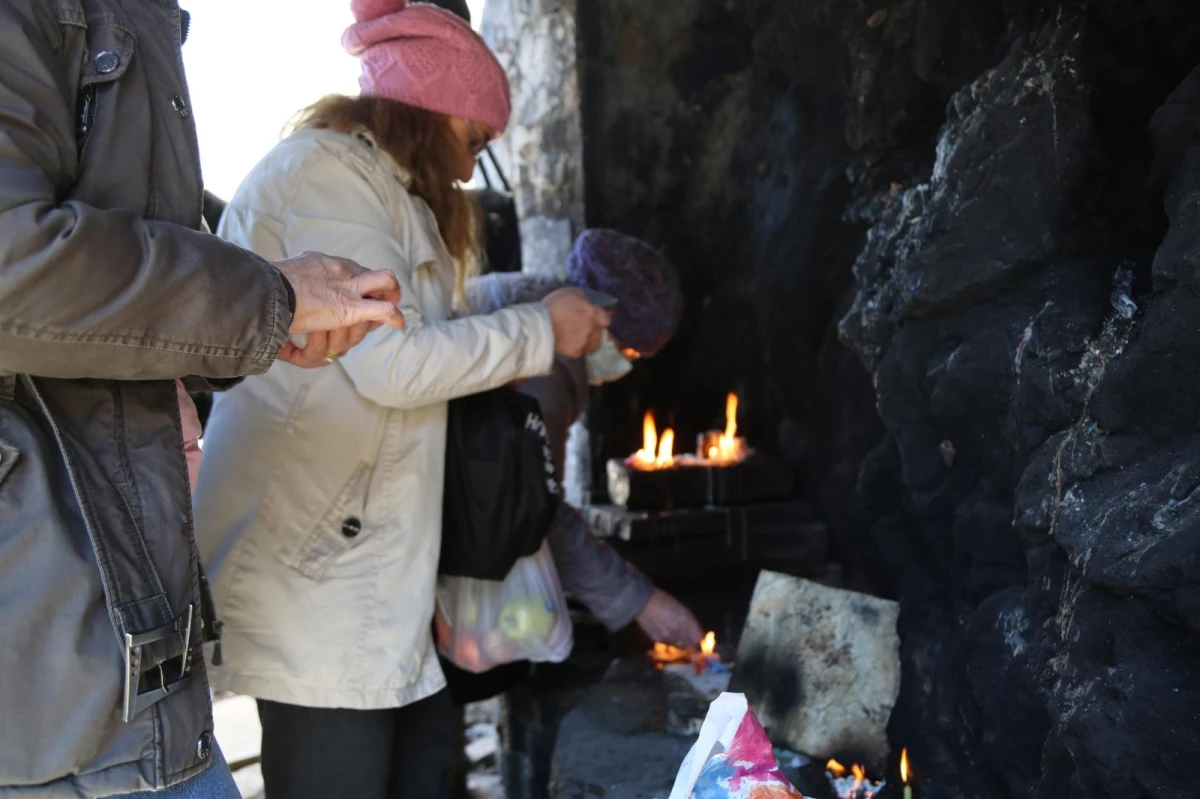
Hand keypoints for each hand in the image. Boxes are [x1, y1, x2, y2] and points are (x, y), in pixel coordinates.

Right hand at [274, 252, 404, 333]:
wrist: (267, 293)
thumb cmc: (269, 287)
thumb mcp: (288, 271)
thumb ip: (298, 275)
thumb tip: (289, 279)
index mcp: (327, 262)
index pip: (355, 269)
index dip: (362, 283)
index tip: (360, 295)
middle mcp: (343, 270)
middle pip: (373, 274)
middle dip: (383, 287)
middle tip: (382, 300)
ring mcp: (349, 288)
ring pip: (387, 283)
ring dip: (394, 295)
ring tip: (395, 310)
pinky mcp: (351, 308)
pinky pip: (385, 310)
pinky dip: (395, 318)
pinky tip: (398, 325)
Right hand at [543, 288, 610, 357]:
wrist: (539, 324)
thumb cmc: (554, 305)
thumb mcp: (570, 292)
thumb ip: (584, 298)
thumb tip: (588, 302)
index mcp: (593, 313)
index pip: (606, 319)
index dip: (602, 318)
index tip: (597, 318)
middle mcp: (592, 329)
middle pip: (601, 332)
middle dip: (596, 330)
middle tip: (586, 327)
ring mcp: (584, 342)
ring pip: (594, 344)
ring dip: (590, 340)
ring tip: (581, 337)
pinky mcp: (575, 352)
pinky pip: (581, 350)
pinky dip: (578, 347)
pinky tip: (571, 343)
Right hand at [635, 588, 702, 647]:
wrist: (643, 602)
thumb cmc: (663, 600)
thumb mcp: (681, 608)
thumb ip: (690, 621)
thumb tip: (696, 633)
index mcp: (686, 620)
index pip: (698, 638)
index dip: (698, 638)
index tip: (696, 636)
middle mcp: (678, 630)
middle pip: (689, 644)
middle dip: (690, 641)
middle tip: (687, 637)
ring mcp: (667, 636)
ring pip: (679, 645)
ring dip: (679, 641)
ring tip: (674, 632)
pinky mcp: (657, 640)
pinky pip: (668, 643)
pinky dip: (669, 640)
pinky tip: (664, 631)